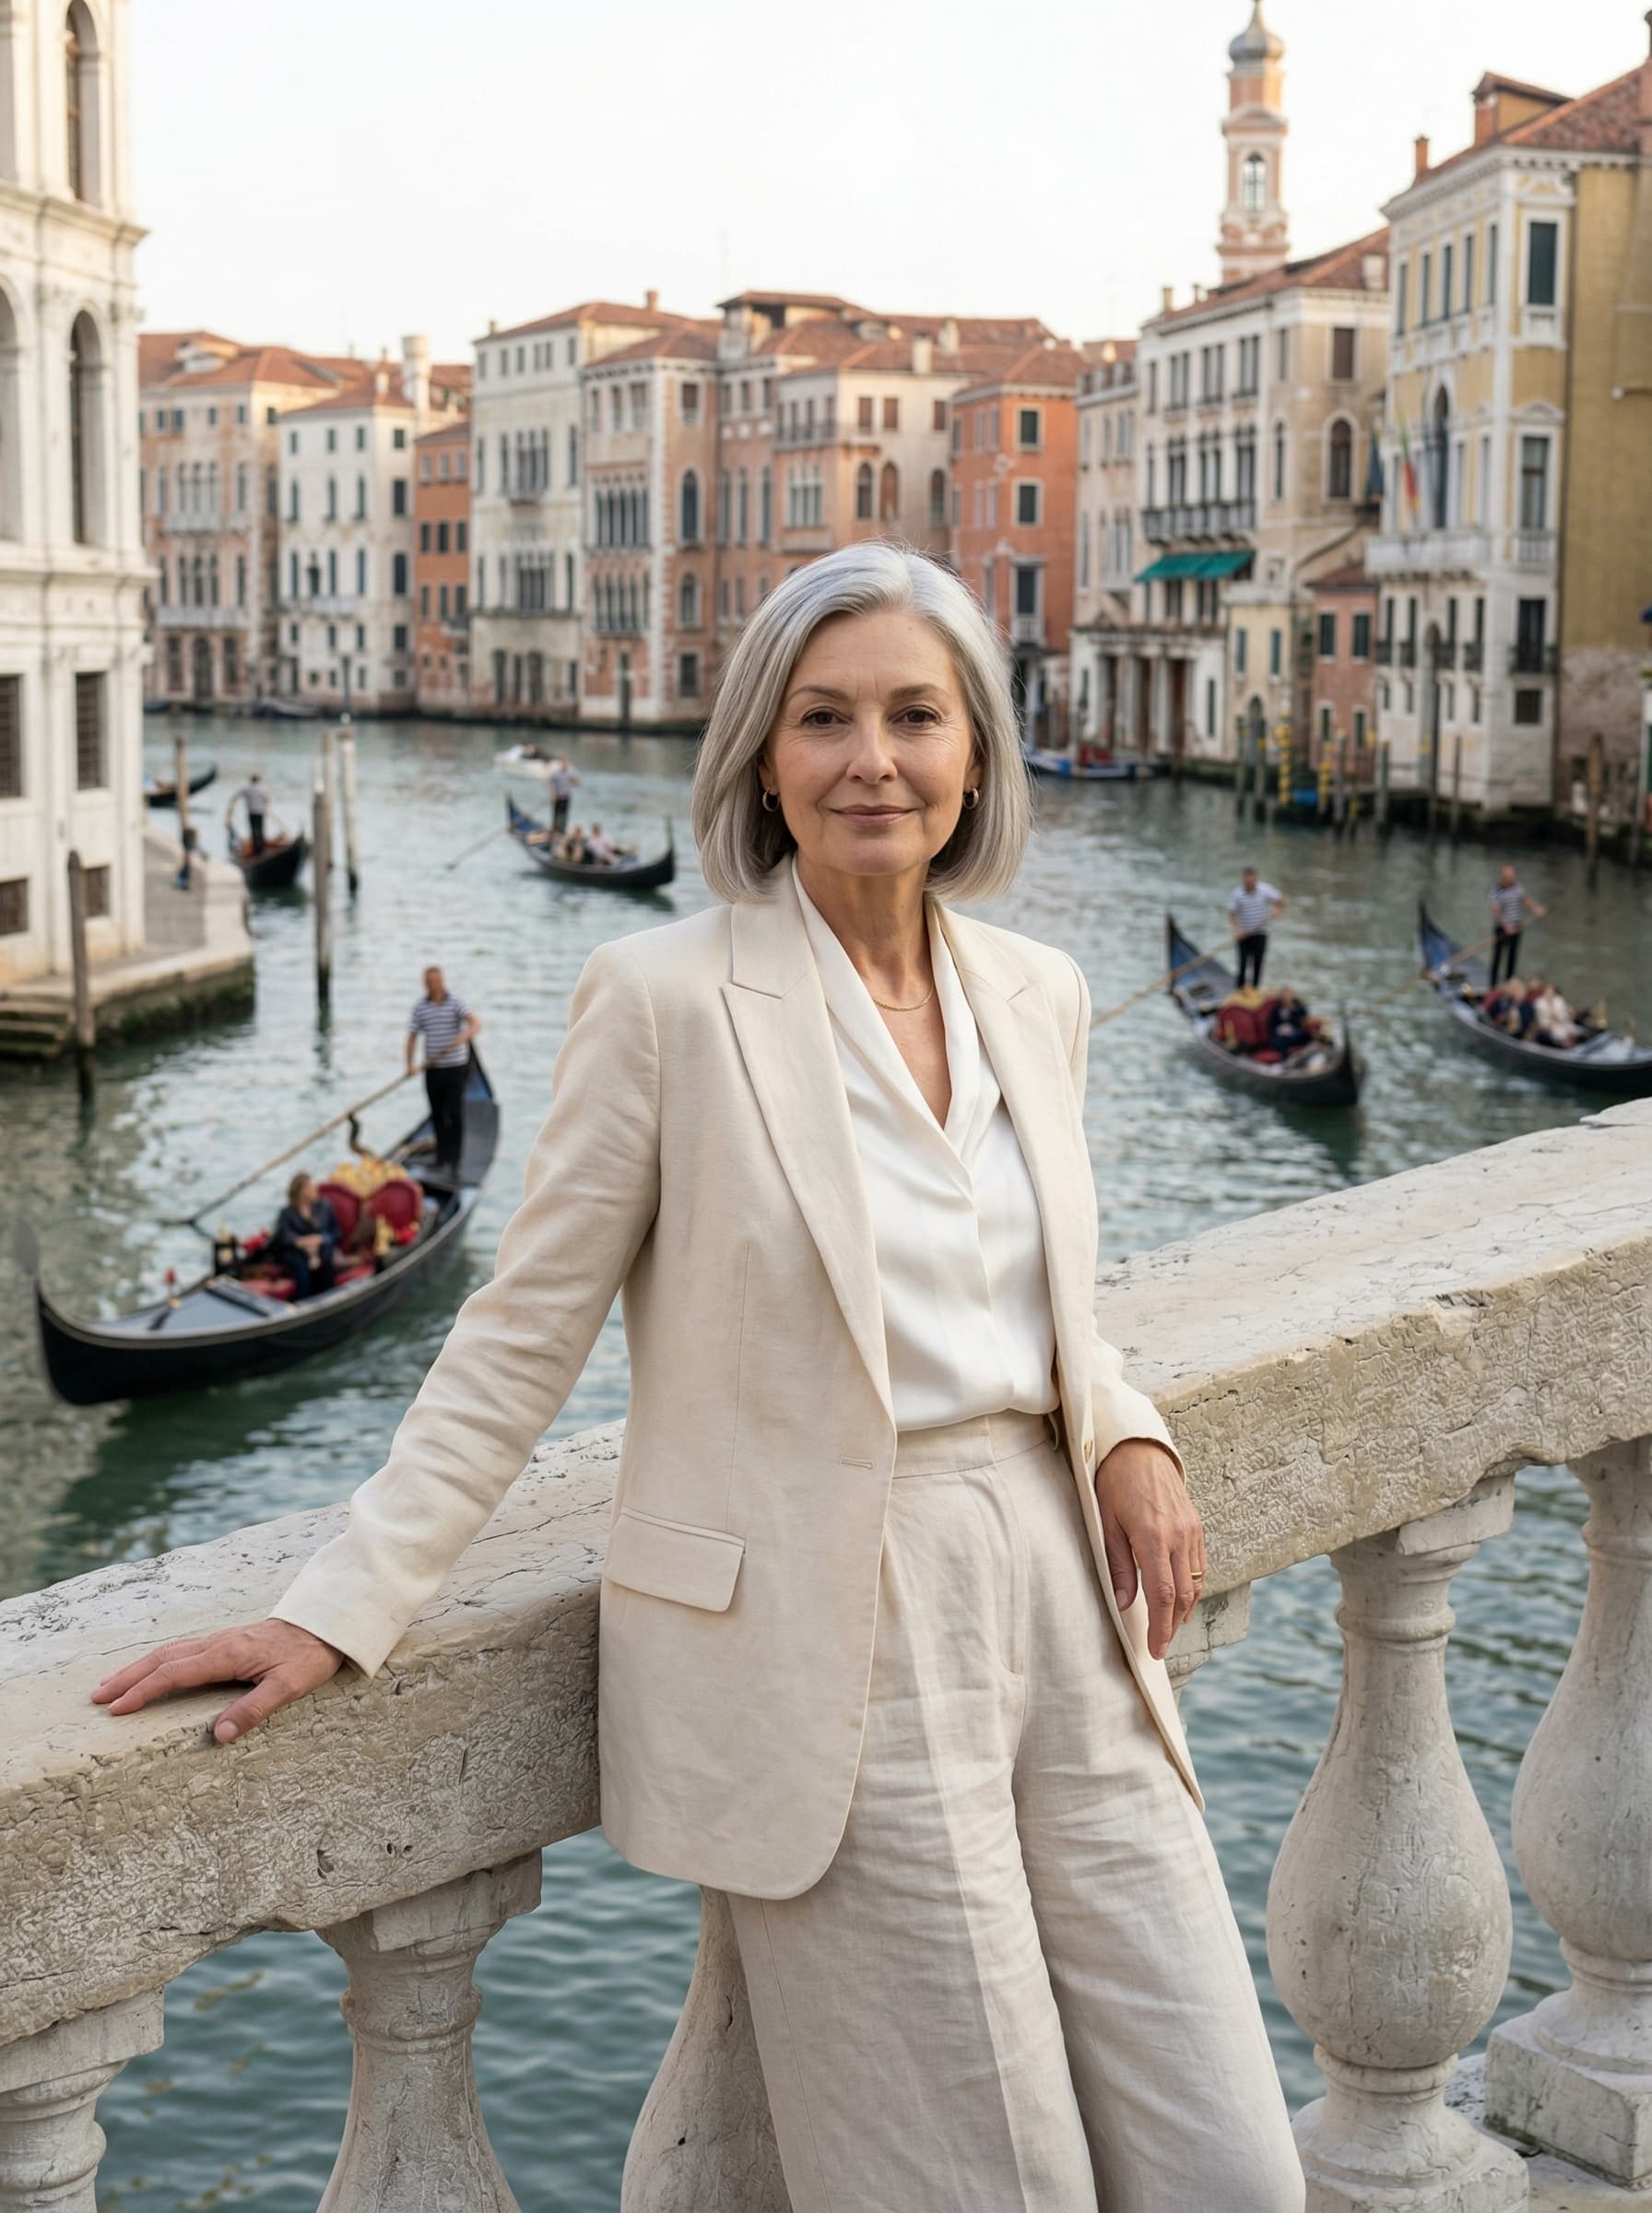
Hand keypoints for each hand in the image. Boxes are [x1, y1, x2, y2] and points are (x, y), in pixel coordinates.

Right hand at [91, 1619, 344, 1743]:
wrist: (326, 1624)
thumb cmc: (309, 1656)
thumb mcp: (289, 1686)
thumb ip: (254, 1709)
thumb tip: (218, 1736)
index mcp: (227, 1654)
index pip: (174, 1674)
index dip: (143, 1692)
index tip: (117, 1709)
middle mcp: (217, 1643)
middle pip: (162, 1659)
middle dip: (128, 1678)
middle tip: (97, 1697)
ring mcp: (220, 1639)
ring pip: (169, 1651)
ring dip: (138, 1667)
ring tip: (111, 1684)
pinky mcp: (226, 1640)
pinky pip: (182, 1649)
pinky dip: (157, 1660)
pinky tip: (150, 1668)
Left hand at [1095, 1439, 1206, 1661]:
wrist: (1139, 1449)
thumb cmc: (1114, 1483)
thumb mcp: (1106, 1523)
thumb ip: (1118, 1566)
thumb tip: (1124, 1605)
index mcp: (1153, 1536)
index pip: (1163, 1595)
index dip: (1161, 1627)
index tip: (1155, 1649)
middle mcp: (1179, 1536)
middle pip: (1183, 1595)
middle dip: (1172, 1626)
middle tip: (1161, 1646)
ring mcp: (1192, 1531)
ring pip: (1195, 1583)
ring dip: (1183, 1610)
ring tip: (1169, 1628)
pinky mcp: (1197, 1526)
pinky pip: (1199, 1566)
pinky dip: (1192, 1587)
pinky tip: (1179, 1598)